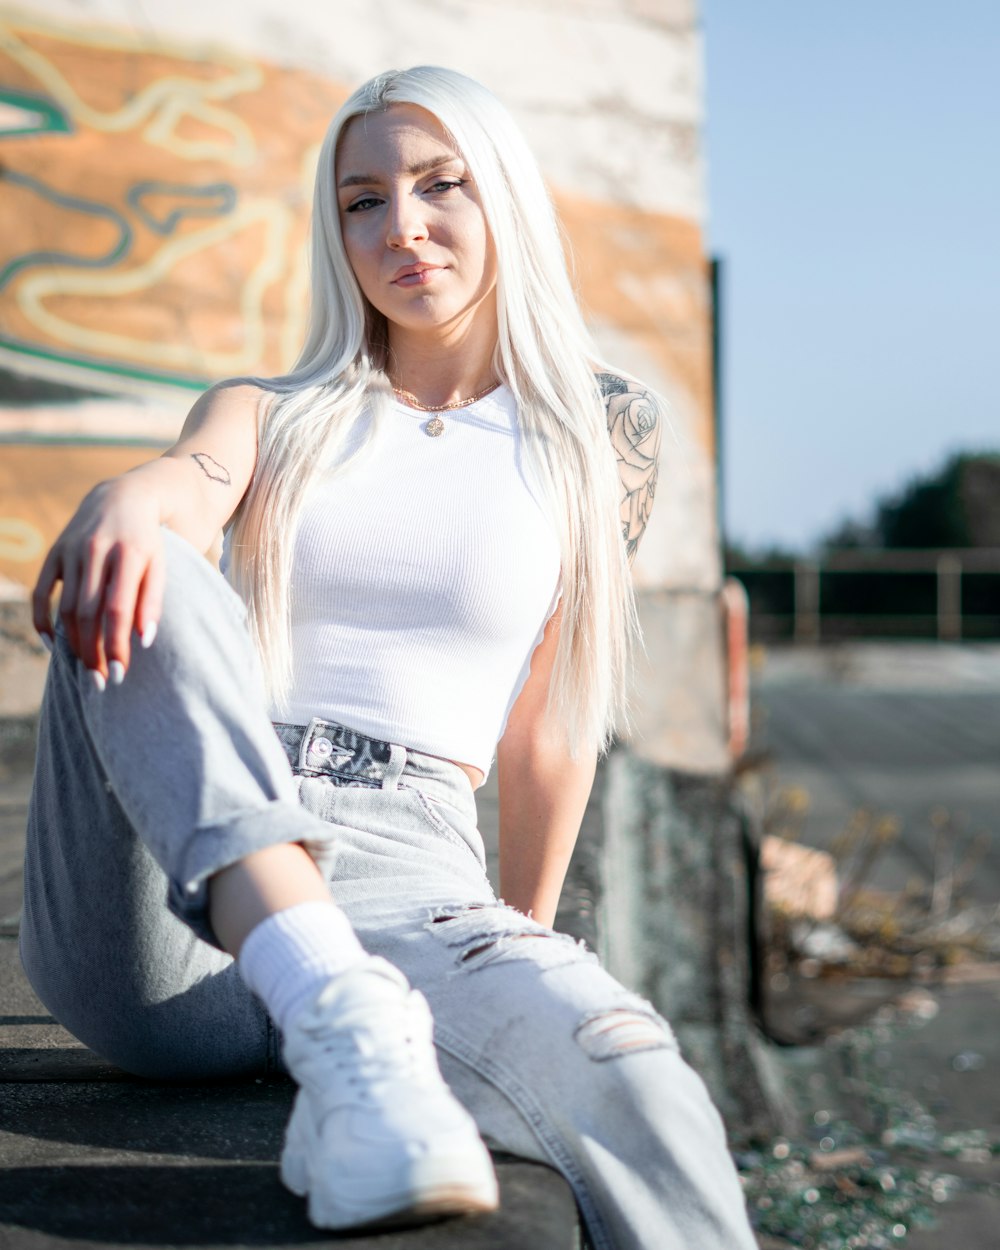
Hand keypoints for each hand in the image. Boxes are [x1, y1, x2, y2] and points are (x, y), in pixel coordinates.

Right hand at [32, 477, 165, 687]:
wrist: (123, 497)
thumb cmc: (149, 541)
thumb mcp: (160, 565)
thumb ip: (153, 601)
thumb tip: (144, 642)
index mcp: (128, 554)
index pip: (118, 609)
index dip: (116, 645)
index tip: (121, 674)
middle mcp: (96, 551)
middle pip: (89, 613)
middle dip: (94, 652)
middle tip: (102, 683)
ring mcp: (71, 551)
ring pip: (66, 607)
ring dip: (73, 644)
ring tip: (87, 670)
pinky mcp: (55, 553)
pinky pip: (42, 593)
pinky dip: (42, 621)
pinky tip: (53, 645)